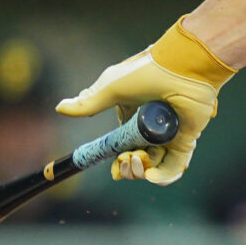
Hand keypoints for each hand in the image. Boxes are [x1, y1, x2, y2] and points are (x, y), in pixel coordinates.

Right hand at [57, 20, 234, 185]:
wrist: (180, 68)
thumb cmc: (146, 73)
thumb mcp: (110, 89)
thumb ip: (87, 102)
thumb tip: (60, 108)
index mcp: (132, 116)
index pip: (122, 145)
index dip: (116, 160)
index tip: (113, 170)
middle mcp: (150, 128)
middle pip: (136, 158)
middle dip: (127, 167)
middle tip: (124, 162)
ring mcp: (168, 135)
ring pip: (153, 164)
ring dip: (140, 172)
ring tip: (134, 161)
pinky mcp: (186, 140)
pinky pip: (175, 166)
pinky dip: (164, 176)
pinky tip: (150, 176)